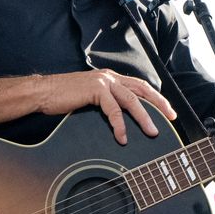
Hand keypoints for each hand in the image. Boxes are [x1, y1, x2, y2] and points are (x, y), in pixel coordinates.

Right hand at [36, 69, 176, 144]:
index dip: (155, 98)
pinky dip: (119, 125)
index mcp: (110, 77)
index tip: (167, 111)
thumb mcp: (89, 97)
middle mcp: (109, 76)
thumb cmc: (62, 97)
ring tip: (152, 132)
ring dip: (144, 117)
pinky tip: (122, 137)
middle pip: (142, 89)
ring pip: (131, 100)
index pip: (139, 86)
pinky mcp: (95, 89)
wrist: (43, 92)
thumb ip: (105, 102)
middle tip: (171, 118)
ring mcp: (103, 81)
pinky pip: (113, 109)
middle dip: (159, 104)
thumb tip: (121, 118)